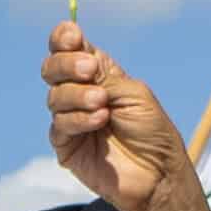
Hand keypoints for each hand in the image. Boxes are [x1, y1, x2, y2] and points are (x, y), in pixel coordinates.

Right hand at [42, 23, 196, 210]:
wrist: (158, 174)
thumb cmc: (152, 132)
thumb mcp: (133, 93)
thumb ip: (102, 75)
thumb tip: (76, 52)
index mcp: (98, 75)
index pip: (69, 49)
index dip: (64, 39)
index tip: (72, 36)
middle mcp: (80, 93)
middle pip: (52, 68)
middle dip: (66, 65)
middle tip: (89, 70)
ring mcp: (71, 119)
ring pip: (54, 97)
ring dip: (78, 96)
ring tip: (103, 104)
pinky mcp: (66, 145)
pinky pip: (59, 125)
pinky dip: (78, 119)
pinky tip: (100, 121)